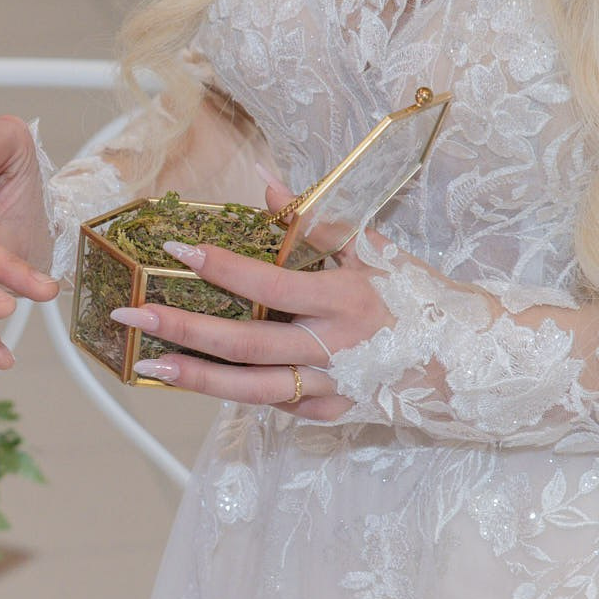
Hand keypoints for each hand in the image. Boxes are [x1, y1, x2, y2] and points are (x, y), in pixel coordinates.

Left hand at [115, 185, 395, 421]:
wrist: (465, 361)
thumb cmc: (415, 297)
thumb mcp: (375, 251)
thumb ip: (319, 223)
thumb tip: (268, 186)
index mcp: (345, 300)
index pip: (269, 284)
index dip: (222, 267)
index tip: (178, 249)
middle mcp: (335, 348)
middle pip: (247, 344)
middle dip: (184, 329)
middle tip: (133, 314)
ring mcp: (331, 387)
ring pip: (251, 389)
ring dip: (196, 377)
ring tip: (149, 362)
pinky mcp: (330, 412)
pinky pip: (272, 404)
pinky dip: (232, 392)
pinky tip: (192, 378)